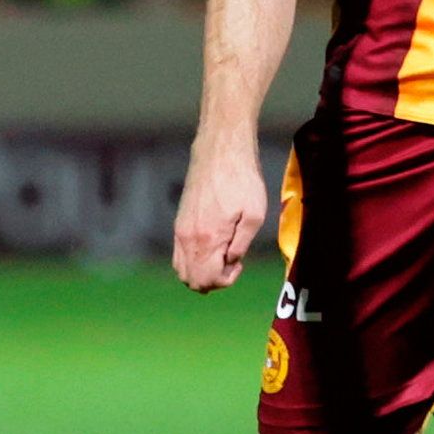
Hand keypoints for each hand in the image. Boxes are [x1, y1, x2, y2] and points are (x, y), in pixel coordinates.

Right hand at [170, 136, 265, 292]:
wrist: (220, 152)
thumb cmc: (242, 180)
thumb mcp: (254, 214)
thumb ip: (241, 244)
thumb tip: (231, 262)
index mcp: (207, 238)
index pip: (206, 280)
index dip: (225, 281)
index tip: (239, 264)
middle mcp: (187, 238)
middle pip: (190, 280)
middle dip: (212, 280)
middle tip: (231, 263)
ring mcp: (180, 230)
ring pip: (182, 270)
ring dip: (202, 272)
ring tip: (222, 255)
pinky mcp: (179, 222)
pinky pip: (179, 254)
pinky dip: (194, 260)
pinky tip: (213, 246)